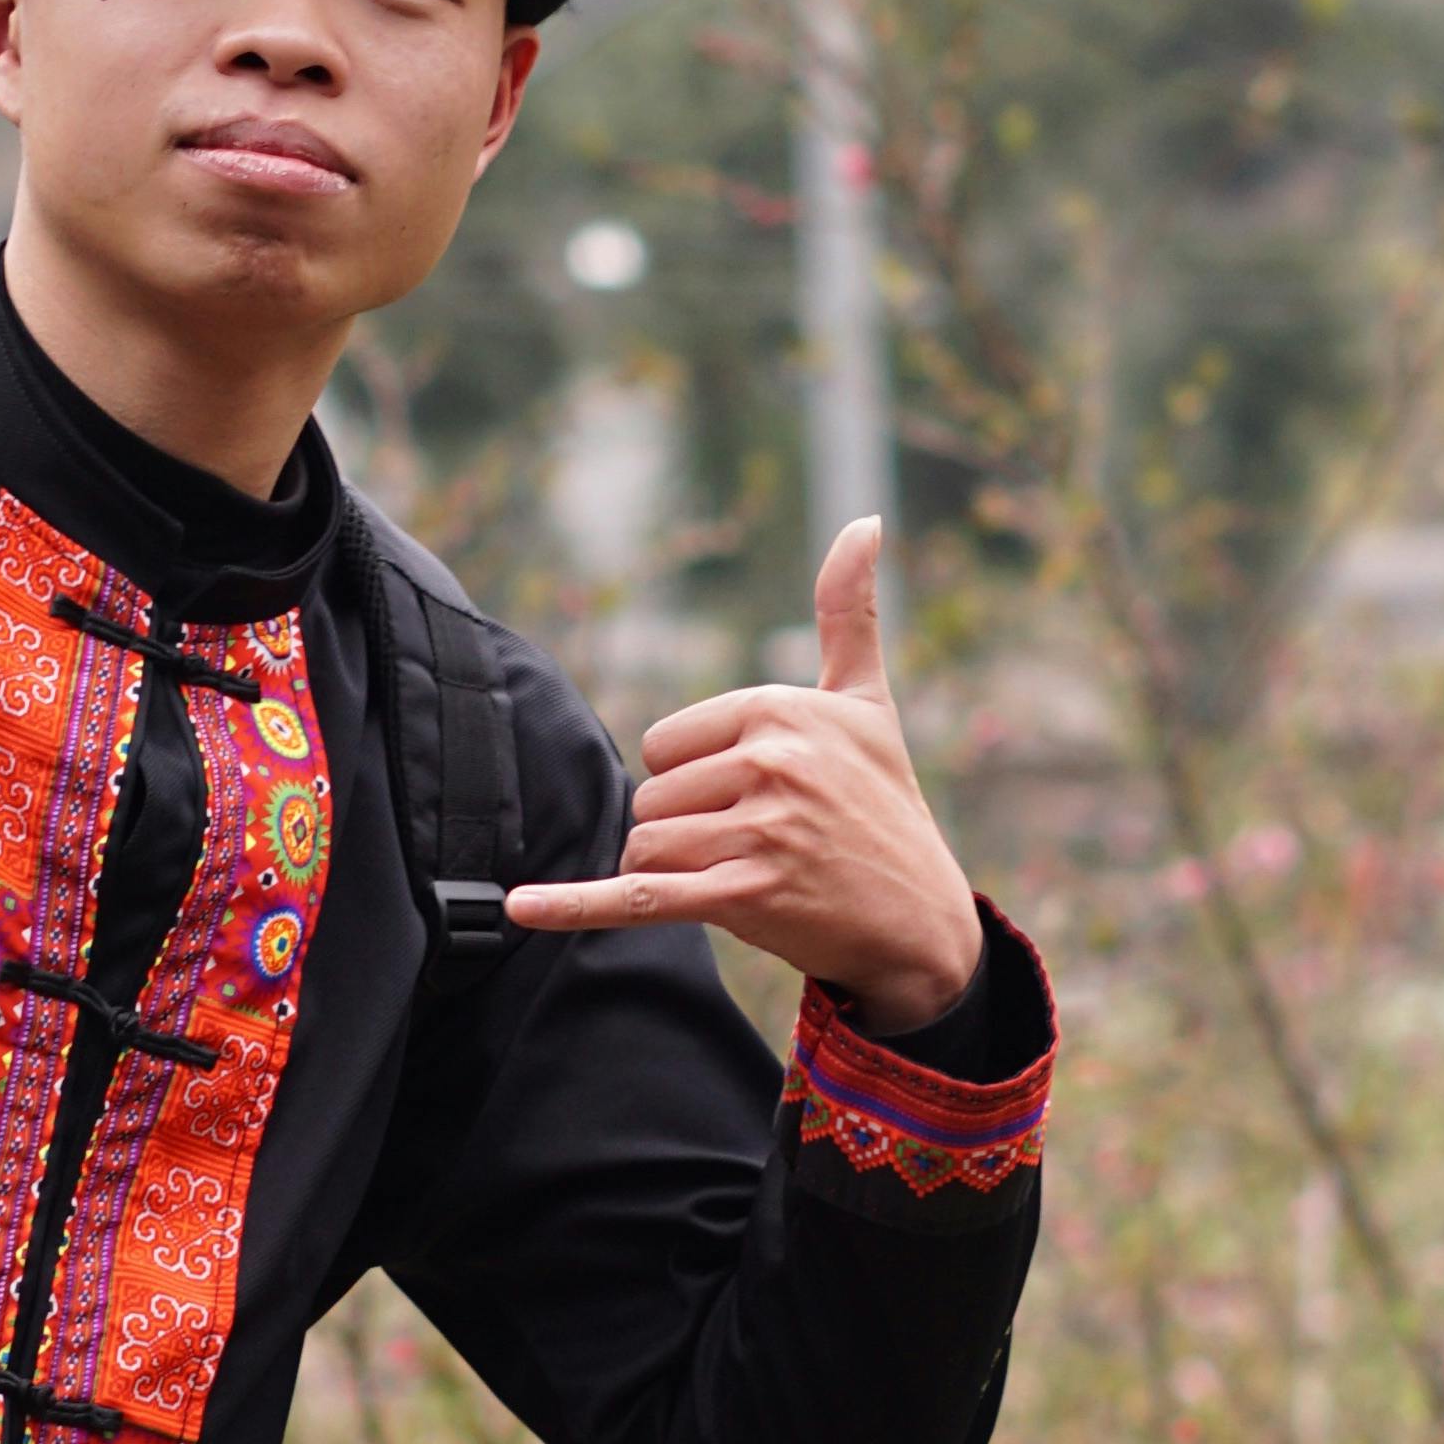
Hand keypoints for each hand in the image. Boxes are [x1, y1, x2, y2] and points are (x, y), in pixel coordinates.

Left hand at [508, 517, 984, 1036]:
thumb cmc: (885, 806)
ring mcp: (759, 830)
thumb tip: (864, 520)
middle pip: (651, 797)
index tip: (757, 798)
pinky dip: (576, 905)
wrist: (922, 922)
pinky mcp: (746, 895)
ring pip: (646, 846)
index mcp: (780, 708)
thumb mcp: (867, 705)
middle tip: (760, 847)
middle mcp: (770, 762)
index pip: (663, 745)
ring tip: (749, 878)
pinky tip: (522, 906)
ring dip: (679, 873)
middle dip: (688, 831)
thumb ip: (849, 613)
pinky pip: (639, 894)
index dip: (696, 780)